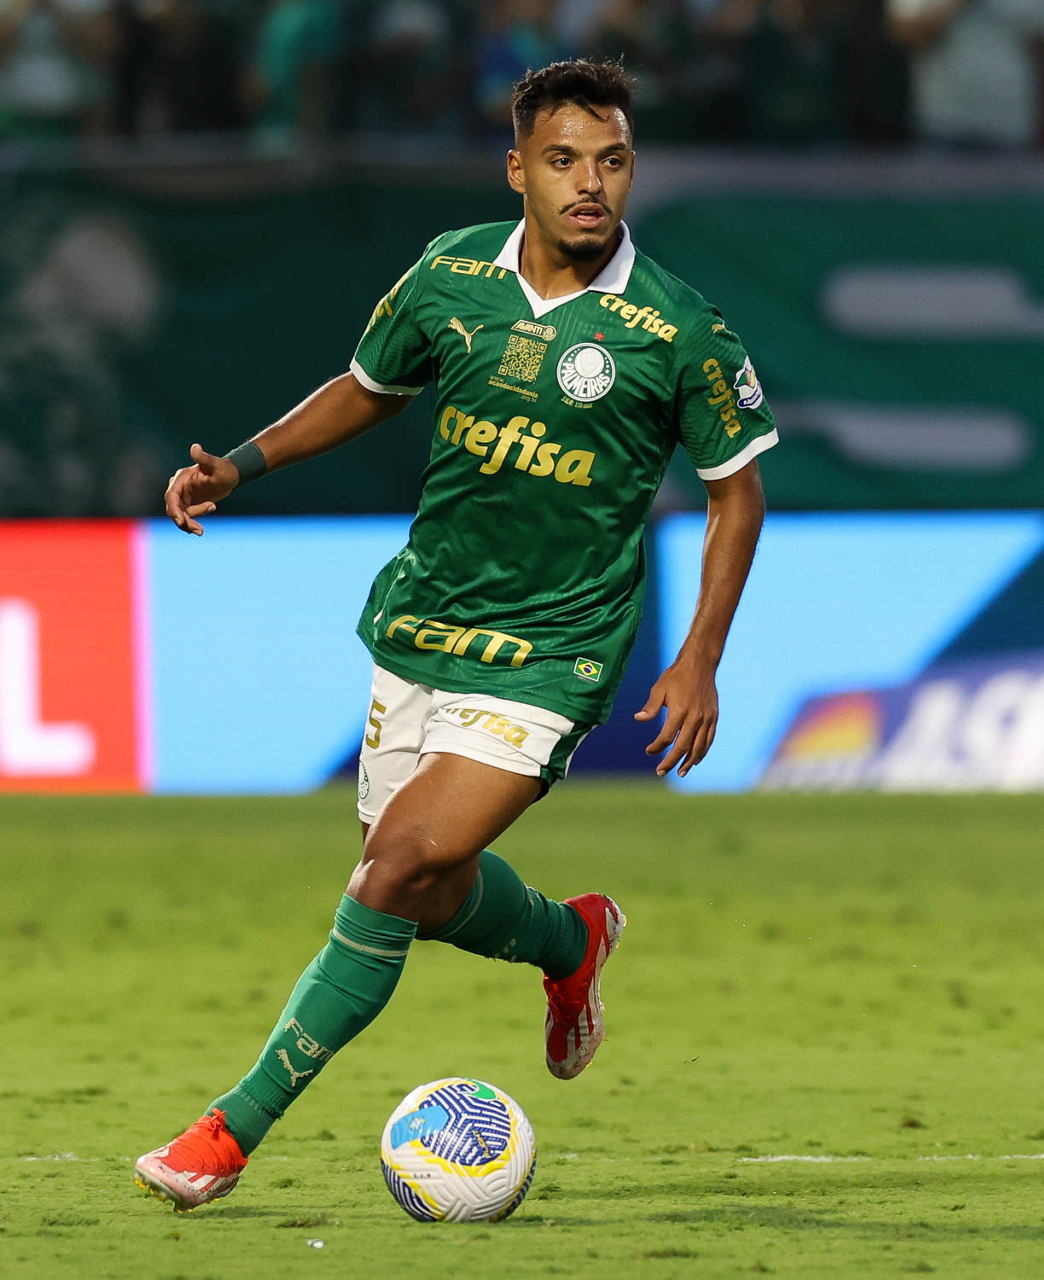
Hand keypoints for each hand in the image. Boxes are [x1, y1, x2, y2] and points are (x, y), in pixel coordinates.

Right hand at [164, 443, 239, 534]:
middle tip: (198, 530)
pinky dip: (191, 525)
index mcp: (182, 478)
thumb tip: (195, 447)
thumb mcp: (216, 464)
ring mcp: (183, 497)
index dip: (174, 509)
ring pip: (179, 515)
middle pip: (174, 508)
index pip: (172, 495)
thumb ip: (204, 458)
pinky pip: (186, 518)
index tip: (181, 521)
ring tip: (200, 531)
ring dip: (188, 524)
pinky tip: (200, 530)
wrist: (230, 476)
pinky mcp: (189, 504)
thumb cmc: (225, 469)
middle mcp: (179, 487)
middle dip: (183, 520)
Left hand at [634, 656, 718, 777]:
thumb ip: (650, 707)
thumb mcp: (659, 689)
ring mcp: (706, 718)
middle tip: (660, 772)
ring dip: (689, 762)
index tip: (649, 751)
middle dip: (671, 762)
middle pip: (683, 747)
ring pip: (699, 747)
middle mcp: (695, 718)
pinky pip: (709, 739)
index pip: (667, 737)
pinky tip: (696, 760)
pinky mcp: (714, 717)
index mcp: (679, 711)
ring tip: (680, 772)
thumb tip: (638, 719)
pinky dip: (702, 751)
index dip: (657, 747)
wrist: (700, 664)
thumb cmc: (676, 676)